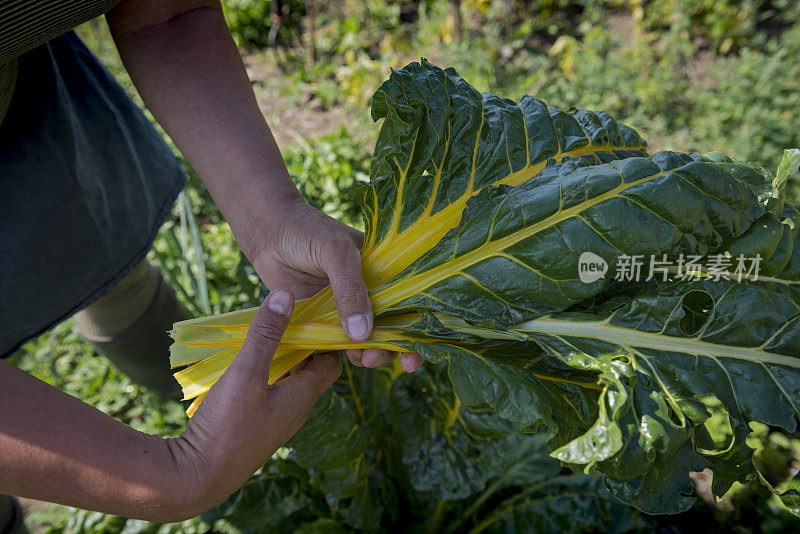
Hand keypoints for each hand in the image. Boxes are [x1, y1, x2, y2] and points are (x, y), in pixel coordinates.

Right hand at [167, 290, 339, 512]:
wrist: (196, 477)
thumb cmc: (227, 424)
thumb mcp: (246, 372)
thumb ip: (266, 334)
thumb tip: (287, 296)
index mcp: (302, 397)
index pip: (330, 363)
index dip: (326, 339)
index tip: (315, 316)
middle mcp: (295, 412)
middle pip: (309, 371)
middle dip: (302, 344)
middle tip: (287, 319)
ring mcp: (275, 423)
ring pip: (287, 383)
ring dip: (281, 360)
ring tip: (265, 336)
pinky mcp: (255, 430)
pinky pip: (269, 395)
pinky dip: (265, 376)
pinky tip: (245, 366)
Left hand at [242, 196, 421, 372]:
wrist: (268, 232)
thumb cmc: (307, 232)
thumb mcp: (336, 253)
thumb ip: (350, 290)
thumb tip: (363, 335)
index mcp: (383, 273)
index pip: (408, 305)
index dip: (415, 333)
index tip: (413, 358)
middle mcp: (368, 293)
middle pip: (389, 330)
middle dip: (388, 351)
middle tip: (372, 358)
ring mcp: (344, 309)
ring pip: (363, 342)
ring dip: (364, 356)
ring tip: (357, 358)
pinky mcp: (320, 320)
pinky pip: (333, 344)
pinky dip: (336, 356)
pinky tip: (331, 362)